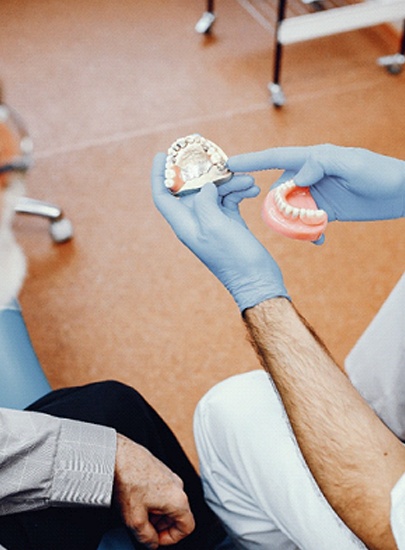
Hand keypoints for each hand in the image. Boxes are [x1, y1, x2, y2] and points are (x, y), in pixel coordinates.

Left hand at [113, 434, 194, 548]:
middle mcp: (177, 485)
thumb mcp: (135, 520)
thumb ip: (146, 538)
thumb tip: (151, 543)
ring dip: (156, 514)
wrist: (117, 456)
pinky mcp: (160, 469)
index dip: (172, 539)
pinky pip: (162, 491)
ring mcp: (169, 475)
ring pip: (169, 503)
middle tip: (145, 528)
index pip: (187, 527)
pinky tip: (136, 500)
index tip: (157, 539)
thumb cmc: (128, 480)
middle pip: (178, 515)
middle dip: (162, 526)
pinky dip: (153, 501)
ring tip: (137, 513)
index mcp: (177, 499)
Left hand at [151, 152, 288, 311]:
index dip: (159, 175)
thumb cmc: (234, 258)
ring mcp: (213, 222)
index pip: (162, 196)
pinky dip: (239, 191)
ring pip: (215, 191)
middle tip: (214, 154)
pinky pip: (229, 199)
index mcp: (184, 224)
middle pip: (191, 188)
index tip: (163, 155)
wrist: (258, 280)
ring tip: (248, 180)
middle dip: (203, 171)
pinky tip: (253, 190)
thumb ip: (204, 201)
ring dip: (230, 182)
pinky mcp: (229, 222)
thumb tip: (206, 185)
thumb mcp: (215, 226)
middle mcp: (195, 222)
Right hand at [228, 144, 404, 222]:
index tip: (229, 165)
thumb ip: (321, 165)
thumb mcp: (352, 165)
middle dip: (276, 207)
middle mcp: (311, 175)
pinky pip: (307, 222)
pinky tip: (319, 239)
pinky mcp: (326, 210)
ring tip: (309, 232)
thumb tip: (294, 178)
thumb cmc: (380, 172)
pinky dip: (309, 232)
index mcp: (313, 158)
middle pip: (280, 190)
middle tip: (284, 221)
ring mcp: (317, 194)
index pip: (276, 158)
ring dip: (293, 224)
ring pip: (291, 210)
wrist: (401, 193)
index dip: (251, 161)